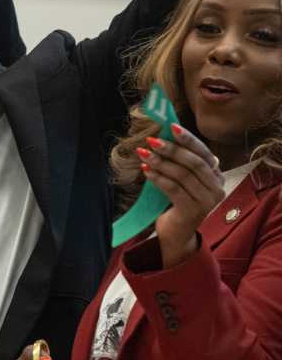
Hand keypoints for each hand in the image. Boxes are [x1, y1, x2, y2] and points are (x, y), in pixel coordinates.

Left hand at [140, 124, 223, 267]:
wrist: (177, 233)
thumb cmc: (177, 201)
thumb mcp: (182, 179)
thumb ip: (180, 162)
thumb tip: (162, 136)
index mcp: (217, 176)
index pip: (203, 153)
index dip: (188, 139)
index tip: (171, 126)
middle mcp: (217, 188)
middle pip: (194, 163)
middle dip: (172, 149)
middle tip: (152, 141)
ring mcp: (207, 201)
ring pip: (183, 175)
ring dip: (161, 162)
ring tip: (143, 154)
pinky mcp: (193, 211)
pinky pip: (174, 190)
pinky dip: (159, 178)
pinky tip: (146, 171)